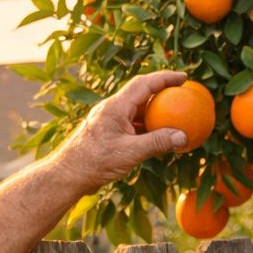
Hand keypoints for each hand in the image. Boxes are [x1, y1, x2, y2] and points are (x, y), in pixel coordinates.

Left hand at [54, 71, 189, 193]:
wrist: (69, 175)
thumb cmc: (95, 162)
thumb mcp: (130, 152)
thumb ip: (157, 143)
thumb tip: (183, 137)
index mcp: (116, 106)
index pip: (144, 84)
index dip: (165, 78)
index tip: (183, 77)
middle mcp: (113, 109)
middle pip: (141, 94)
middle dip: (162, 91)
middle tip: (182, 94)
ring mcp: (110, 121)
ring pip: (137, 111)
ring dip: (155, 112)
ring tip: (174, 116)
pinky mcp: (109, 134)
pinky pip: (132, 126)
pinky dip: (147, 129)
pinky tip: (158, 138)